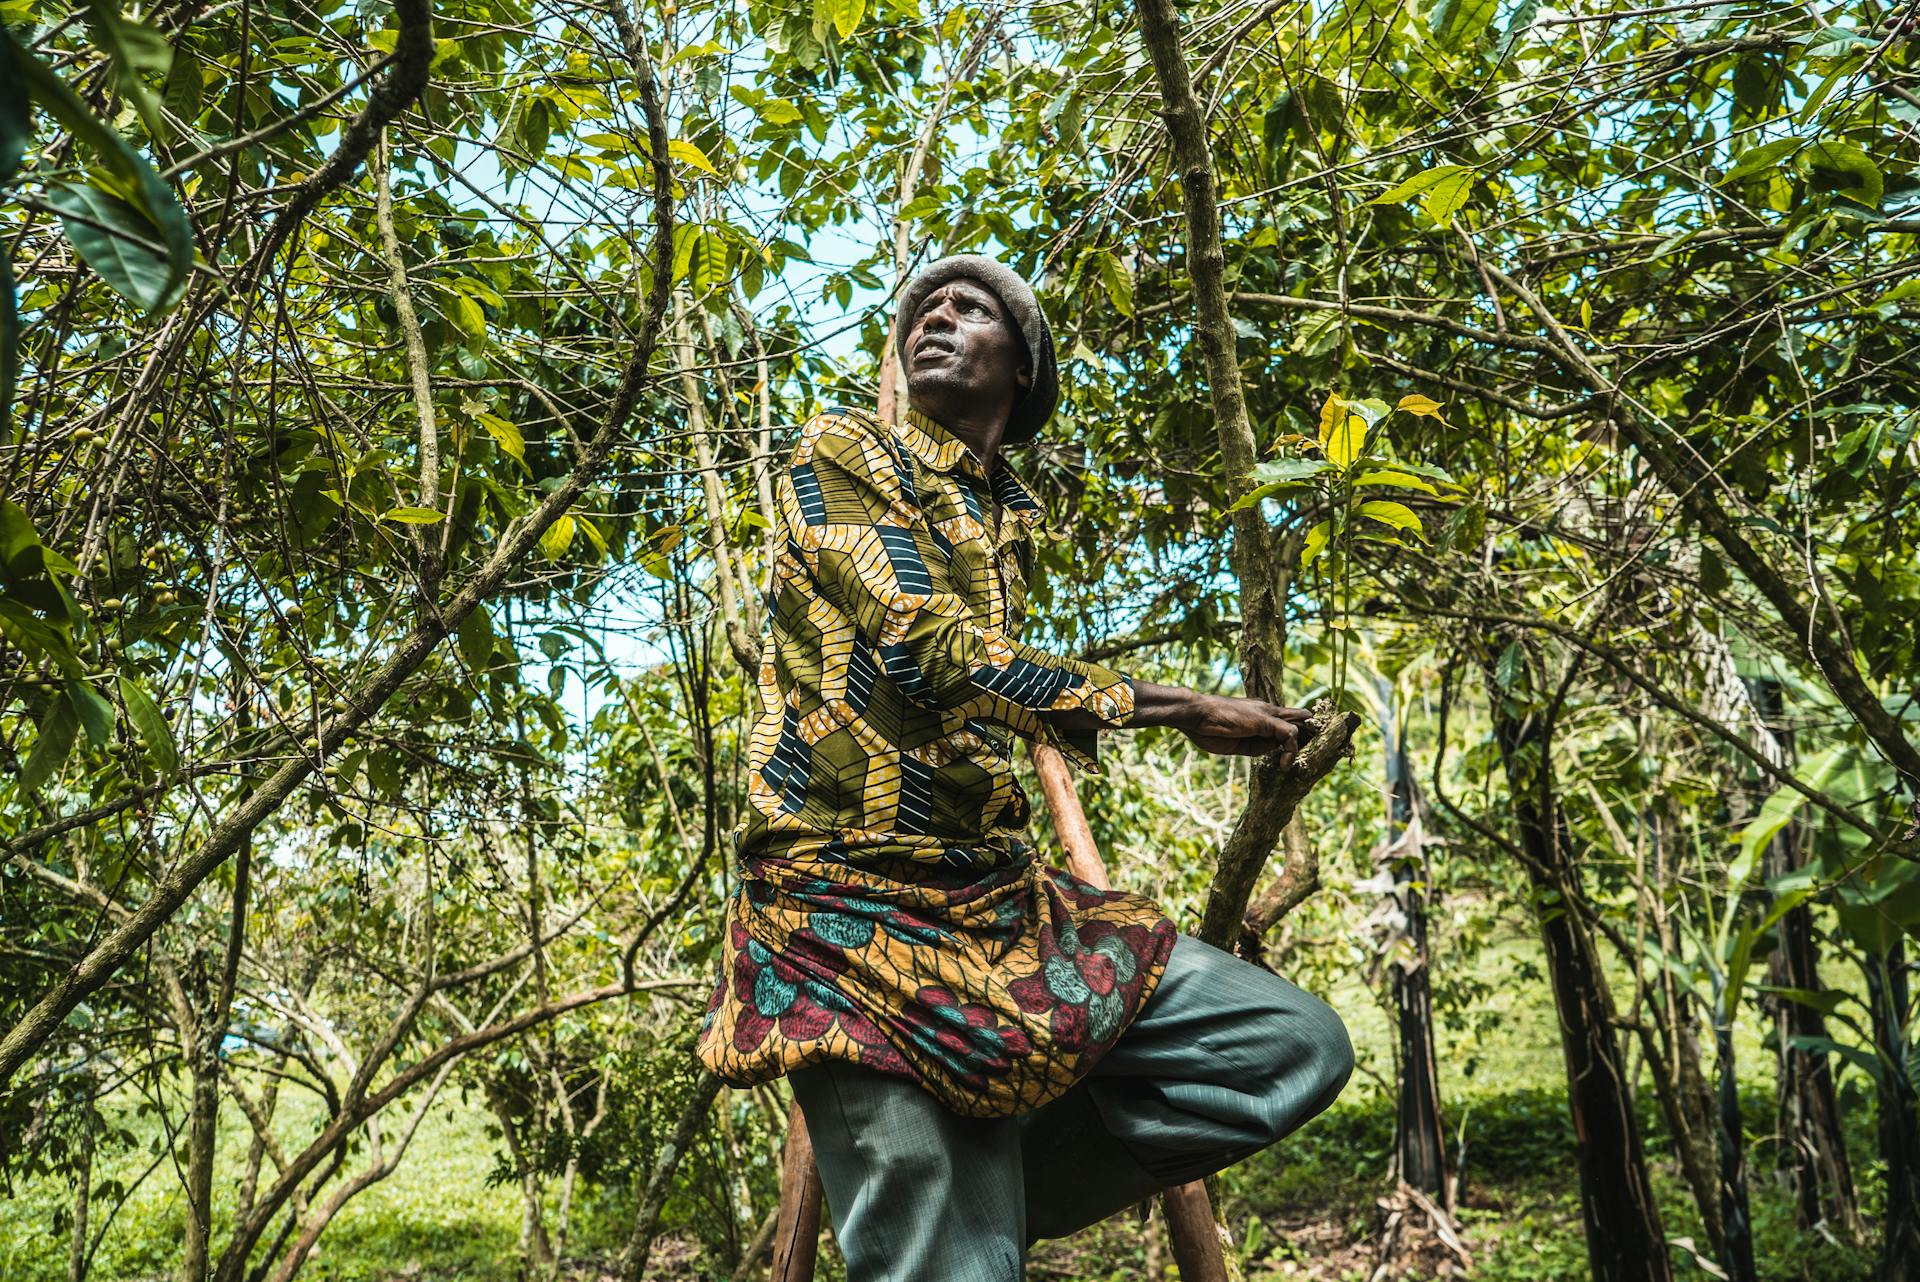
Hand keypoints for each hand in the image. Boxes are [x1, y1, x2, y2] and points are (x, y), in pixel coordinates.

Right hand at [1175, 693, 1315, 764]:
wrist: (1195, 714)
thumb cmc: (1209, 728)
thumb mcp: (1239, 742)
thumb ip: (1258, 744)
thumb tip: (1275, 751)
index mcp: (1261, 715)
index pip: (1289, 721)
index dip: (1301, 736)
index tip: (1304, 754)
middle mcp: (1268, 711)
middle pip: (1303, 718)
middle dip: (1313, 736)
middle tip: (1319, 756)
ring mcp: (1268, 714)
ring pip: (1302, 724)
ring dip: (1308, 744)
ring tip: (1306, 763)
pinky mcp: (1266, 720)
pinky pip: (1290, 735)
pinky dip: (1291, 751)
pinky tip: (1284, 765)